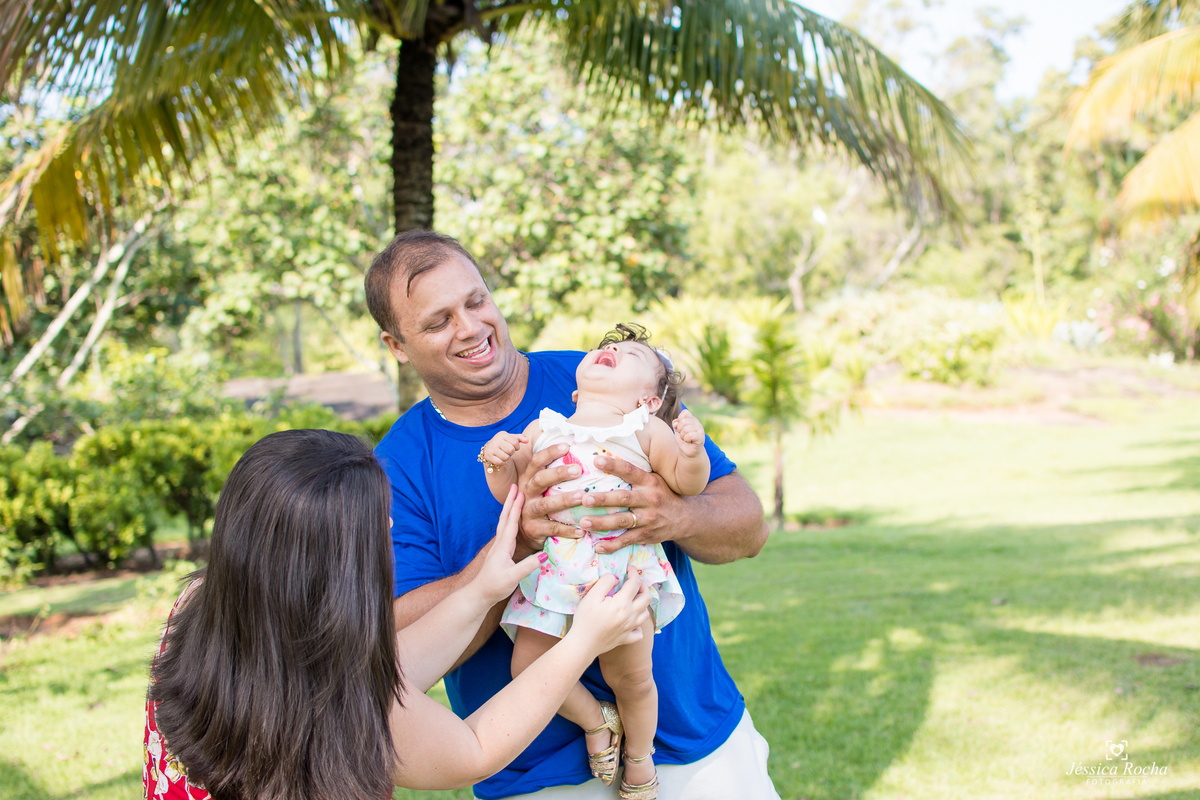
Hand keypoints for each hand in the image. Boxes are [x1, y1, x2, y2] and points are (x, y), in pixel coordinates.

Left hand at [472, 486, 544, 604]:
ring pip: (504, 523)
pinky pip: (505, 530)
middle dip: (510, 501)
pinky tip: (512, 519)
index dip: (516, 507)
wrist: (479, 594)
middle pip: (505, 518)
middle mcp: (500, 543)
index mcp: (503, 546)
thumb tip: (545, 555)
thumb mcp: (513, 578)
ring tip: (514, 496)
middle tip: (514, 485)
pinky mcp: (500, 552)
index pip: (511, 523)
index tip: (520, 492)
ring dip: (509, 508)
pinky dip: (509, 519)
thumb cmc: (495, 586)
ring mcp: (499, 547)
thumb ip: (528, 566)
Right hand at [482, 431, 527, 467]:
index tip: (516, 448)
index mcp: (502, 434)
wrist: (490, 448)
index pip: (515, 442)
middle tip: (509, 451)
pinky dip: (502, 462)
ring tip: (504, 454)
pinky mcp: (489, 456)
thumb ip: (521, 438)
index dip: (517, 447)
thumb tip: (527, 441)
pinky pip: (500, 462)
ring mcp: (491, 448)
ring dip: (507, 458)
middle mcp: (496, 440)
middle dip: (512, 452)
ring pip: (506, 457)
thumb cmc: (505, 443)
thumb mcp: (512, 438)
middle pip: (511, 450)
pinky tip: (500, 458)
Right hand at [515, 443, 586, 557]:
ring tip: (581, 496)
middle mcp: (526, 493)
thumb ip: (551, 475)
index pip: (536, 461)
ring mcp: (528, 512)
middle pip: (540, 479)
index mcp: (528, 479)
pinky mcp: (533, 529)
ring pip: (545, 504)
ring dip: (564, 500)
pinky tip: (581, 530)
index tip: (567, 446)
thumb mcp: (539, 488)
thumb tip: (580, 456)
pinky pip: (552, 528)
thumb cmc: (538, 504)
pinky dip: (567, 529)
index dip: (550, 452)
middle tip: (578, 470)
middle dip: (558, 473)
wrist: (520, 534)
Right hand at [567, 566, 651, 653]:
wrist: (583, 644)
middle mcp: (631, 616)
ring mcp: (629, 628)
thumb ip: (606, 582)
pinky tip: (631, 621)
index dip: (633, 573)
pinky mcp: (626, 639)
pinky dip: (639, 625)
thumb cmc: (585, 619)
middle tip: (634, 582)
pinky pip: (639, 633)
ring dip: (642, 604)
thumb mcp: (592, 595)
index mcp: (623, 603)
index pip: (635, 583)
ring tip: (633, 599)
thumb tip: (616, 578)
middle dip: (643, 586)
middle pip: (647, 598)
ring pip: (646, 614)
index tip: (628, 568)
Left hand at [581, 455, 685, 553]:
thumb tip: (606, 459)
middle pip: (623, 498)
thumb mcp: (654, 479)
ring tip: (584, 522)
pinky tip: (598, 547)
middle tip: (585, 499)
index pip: (630, 471)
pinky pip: (627, 540)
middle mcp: (649, 499)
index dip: (614, 465)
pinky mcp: (646, 535)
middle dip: (603, 499)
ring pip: (623, 521)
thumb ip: (635, 473)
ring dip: (602, 522)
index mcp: (649, 482)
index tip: (596, 460)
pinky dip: (612, 545)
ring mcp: (648, 519)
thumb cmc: (662, 494)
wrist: (685, 518)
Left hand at [672, 409, 704, 457]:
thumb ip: (675, 424)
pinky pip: (689, 435)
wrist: (689, 451)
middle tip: (682, 435)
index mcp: (692, 419)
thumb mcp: (677, 430)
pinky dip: (686, 439)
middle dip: (679, 430)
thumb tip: (675, 424)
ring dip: (682, 436)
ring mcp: (700, 429)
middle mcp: (697, 422)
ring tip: (686, 439)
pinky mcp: (701, 437)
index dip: (679, 420)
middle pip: (683, 421)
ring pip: (685, 429)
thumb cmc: (683, 440)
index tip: (680, 428)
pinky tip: (689, 441)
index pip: (685, 412)